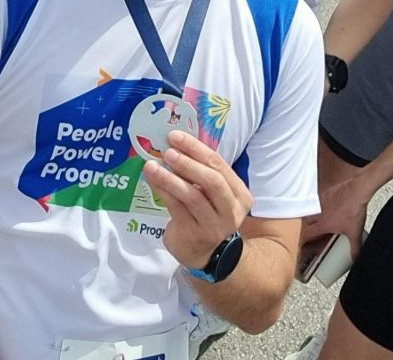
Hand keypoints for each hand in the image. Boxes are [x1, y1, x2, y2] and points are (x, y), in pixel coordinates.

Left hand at [145, 129, 253, 272]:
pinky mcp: (194, 234)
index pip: (220, 166)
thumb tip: (177, 144)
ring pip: (193, 196)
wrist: (206, 255)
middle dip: (188, 163)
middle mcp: (231, 211)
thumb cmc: (207, 215)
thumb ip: (204, 174)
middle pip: (212, 181)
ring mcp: (213, 225)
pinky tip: (152, 180)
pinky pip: (177, 208)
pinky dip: (163, 191)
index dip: (197, 149)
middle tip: (168, 151)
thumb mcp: (214, 195)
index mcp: (240, 195)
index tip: (176, 137)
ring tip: (152, 165)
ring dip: (170, 178)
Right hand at [300, 176, 370, 272]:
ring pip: (308, 212)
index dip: (303, 242)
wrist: (356, 191)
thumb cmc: (353, 209)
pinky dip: (316, 206)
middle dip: (304, 230)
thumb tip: (355, 258)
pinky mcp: (324, 194)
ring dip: (309, 218)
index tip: (301, 245)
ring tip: (313, 222)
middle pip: (304, 224)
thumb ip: (355, 248)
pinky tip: (323, 207)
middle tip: (306, 234)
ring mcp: (320, 203)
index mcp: (322, 225)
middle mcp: (318, 214)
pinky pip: (315, 201)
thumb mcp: (355, 232)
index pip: (307, 236)